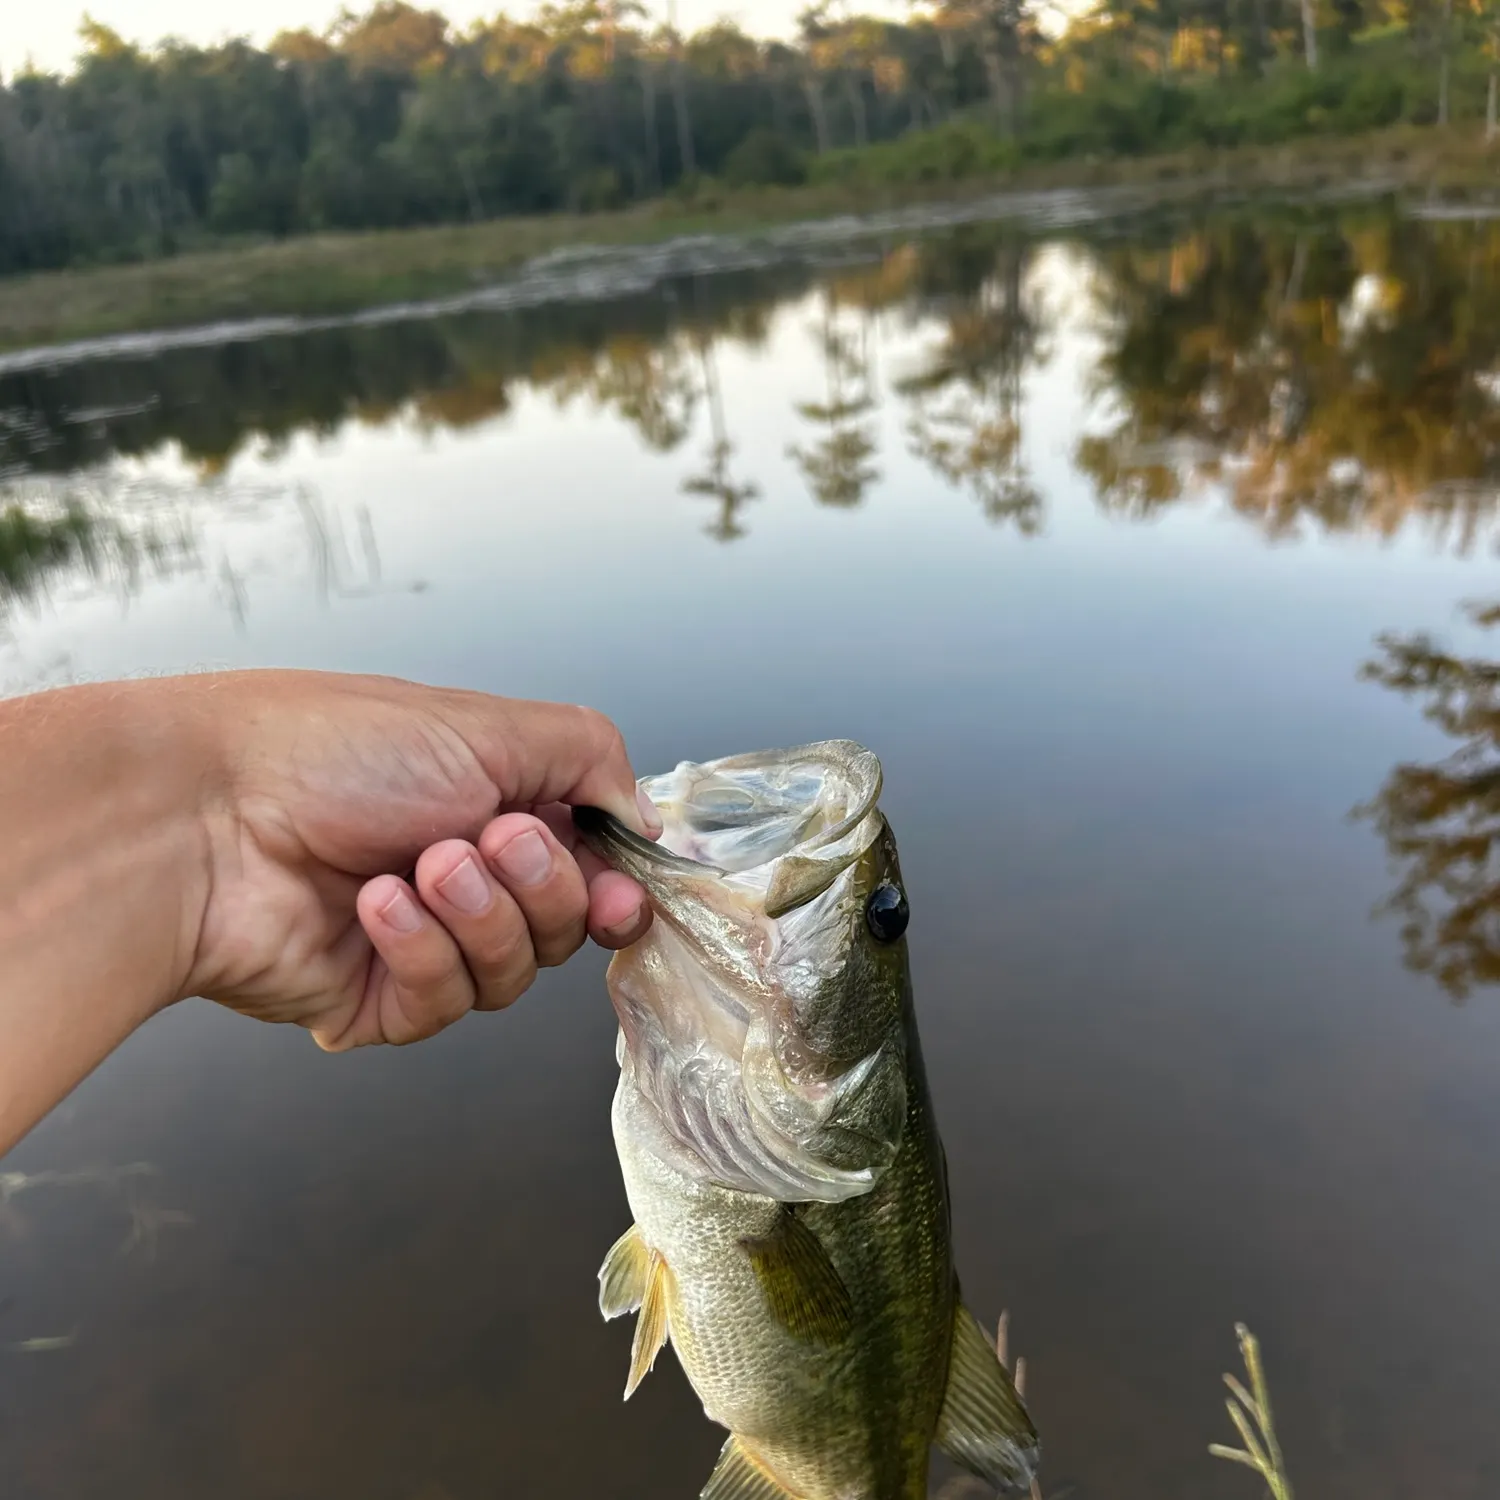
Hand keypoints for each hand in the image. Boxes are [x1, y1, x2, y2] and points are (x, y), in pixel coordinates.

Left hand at [184, 670, 660, 1049]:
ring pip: (513, 973)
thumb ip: (591, 756)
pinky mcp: (377, 1002)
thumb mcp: (489, 725)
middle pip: (565, 927)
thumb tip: (645, 816)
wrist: (207, 814)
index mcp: (496, 808)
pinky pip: (445, 1004)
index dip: (615, 890)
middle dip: (539, 887)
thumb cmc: (335, 751)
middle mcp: (465, 879)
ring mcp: (421, 944)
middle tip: (488, 840)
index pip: (591, 870)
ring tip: (420, 867)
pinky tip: (374, 905)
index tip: (623, 893)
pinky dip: (420, 951)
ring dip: (477, 916)